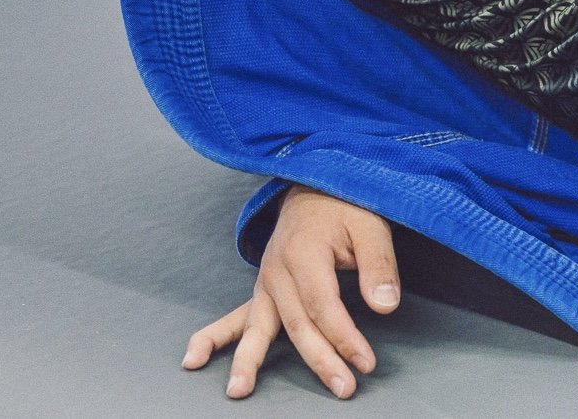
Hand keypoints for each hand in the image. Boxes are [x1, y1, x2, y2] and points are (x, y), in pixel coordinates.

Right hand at [181, 185, 400, 399]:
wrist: (315, 188)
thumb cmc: (346, 207)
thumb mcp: (371, 226)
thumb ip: (378, 266)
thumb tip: (385, 307)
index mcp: (304, 253)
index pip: (324, 306)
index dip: (345, 336)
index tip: (364, 362)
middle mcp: (277, 271)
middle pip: (297, 324)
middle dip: (321, 359)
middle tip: (343, 388)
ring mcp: (265, 282)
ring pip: (259, 326)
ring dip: (249, 360)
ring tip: (238, 390)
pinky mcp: (261, 290)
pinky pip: (234, 316)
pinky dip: (213, 338)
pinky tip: (193, 359)